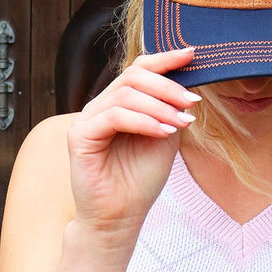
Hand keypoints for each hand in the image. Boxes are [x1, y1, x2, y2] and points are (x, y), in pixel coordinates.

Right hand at [66, 48, 198, 241]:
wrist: (121, 216)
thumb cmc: (142, 177)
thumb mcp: (166, 135)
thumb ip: (172, 108)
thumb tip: (190, 85)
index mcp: (121, 102)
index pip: (140, 69)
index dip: (165, 58)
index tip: (192, 54)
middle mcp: (102, 105)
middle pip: (134, 76)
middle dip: (168, 85)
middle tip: (192, 101)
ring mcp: (88, 119)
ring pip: (126, 94)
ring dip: (160, 105)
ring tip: (181, 121)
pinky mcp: (79, 136)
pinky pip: (114, 116)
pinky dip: (143, 121)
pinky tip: (162, 131)